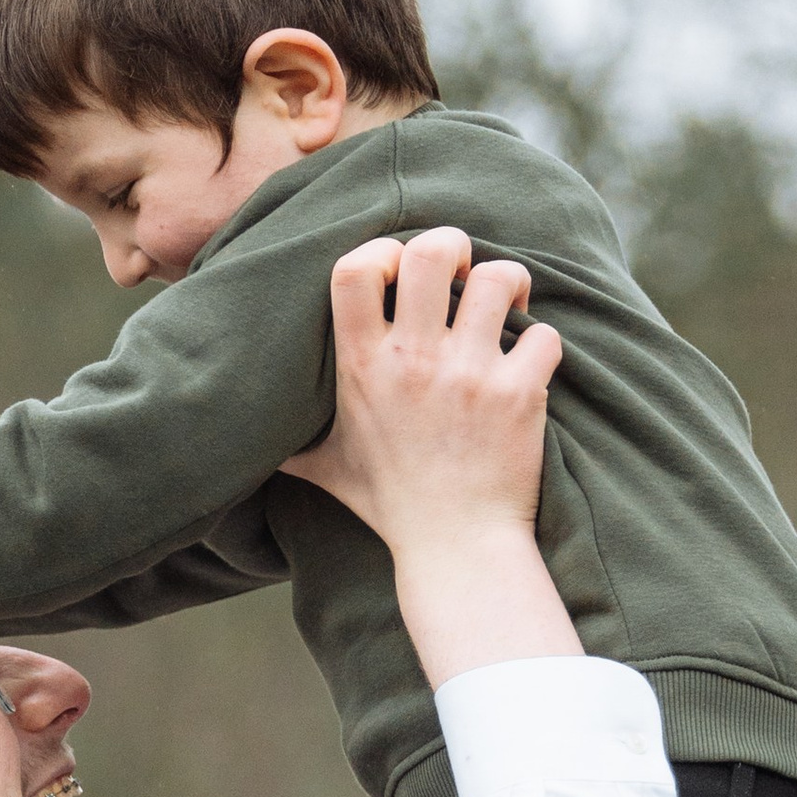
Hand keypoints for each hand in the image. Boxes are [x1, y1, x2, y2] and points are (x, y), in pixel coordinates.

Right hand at [282, 230, 573, 687]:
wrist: (455, 550)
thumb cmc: (390, 506)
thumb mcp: (323, 467)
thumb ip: (291, 440)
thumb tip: (253, 436)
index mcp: (362, 365)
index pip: (356, 267)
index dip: (383, 250)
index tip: (401, 273)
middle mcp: (413, 361)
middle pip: (433, 251)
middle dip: (454, 247)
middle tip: (463, 275)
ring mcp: (469, 375)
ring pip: (499, 279)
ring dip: (509, 283)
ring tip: (509, 306)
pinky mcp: (518, 394)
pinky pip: (543, 336)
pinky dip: (543, 344)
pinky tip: (532, 363)